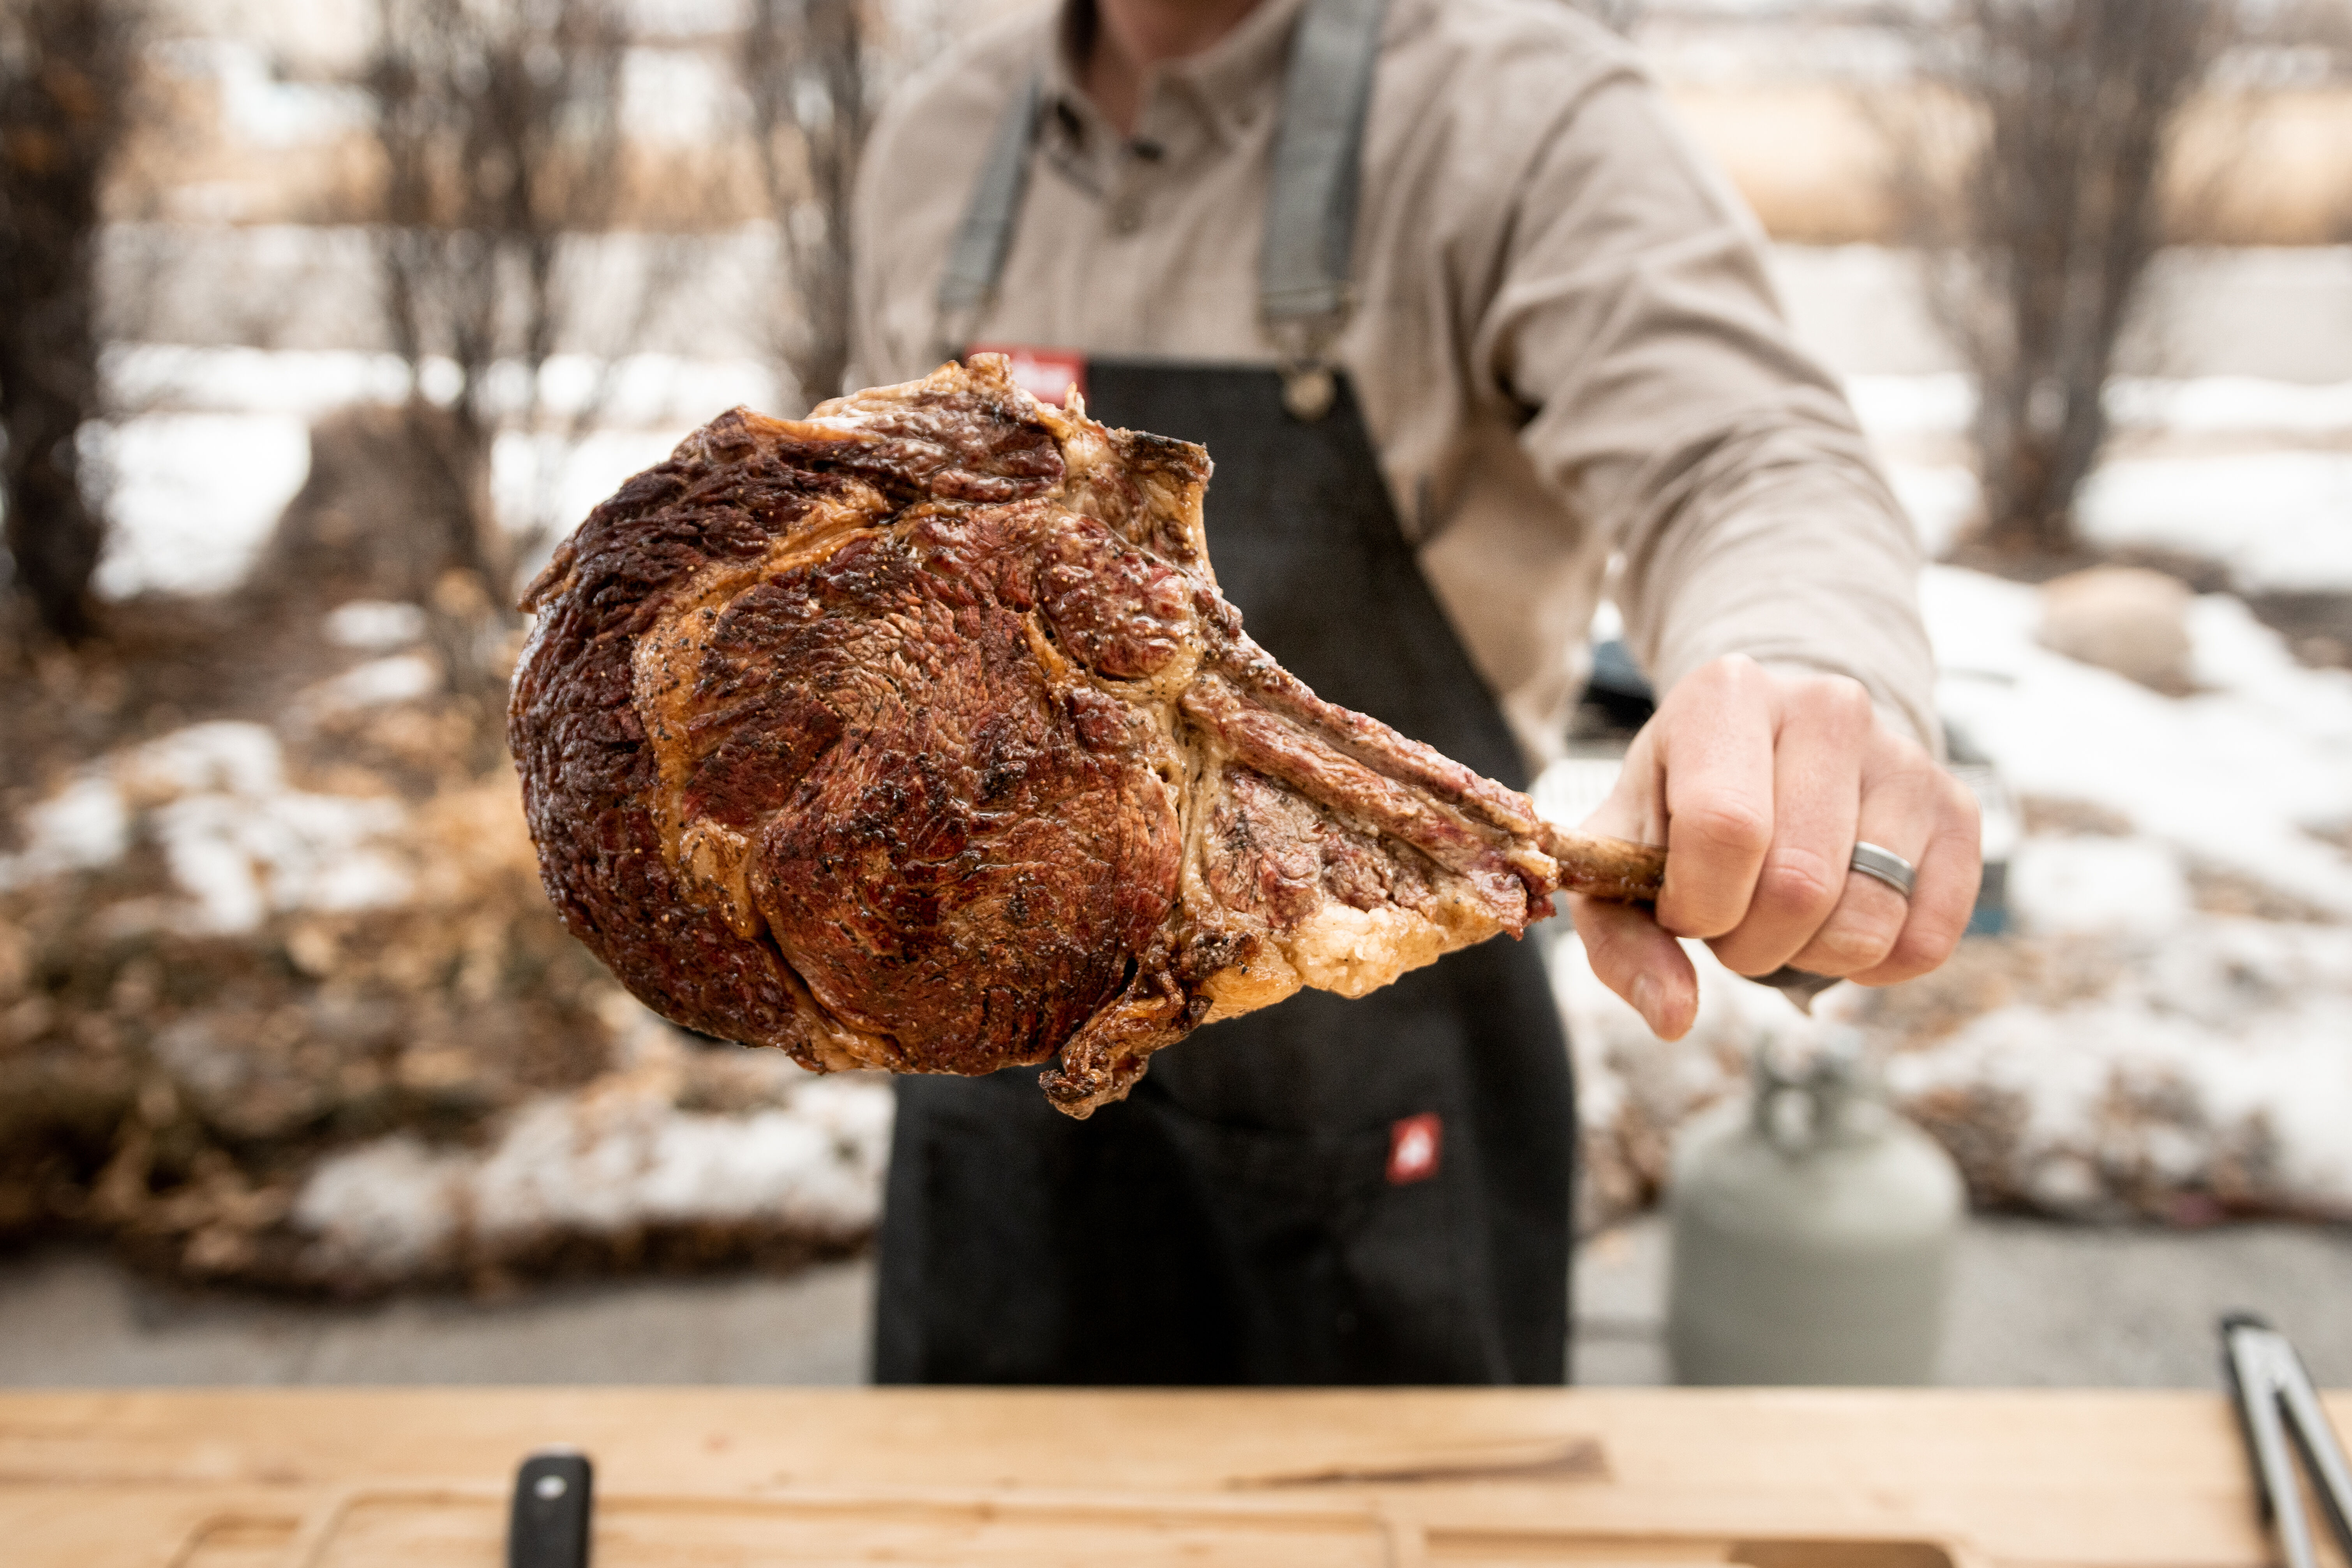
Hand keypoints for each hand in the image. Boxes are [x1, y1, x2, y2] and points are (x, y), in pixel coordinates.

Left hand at [1567, 655, 1980, 1038]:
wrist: (1771, 748)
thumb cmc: (1682, 803)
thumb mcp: (1622, 852)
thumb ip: (1618, 938)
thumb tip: (1674, 1018)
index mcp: (1727, 696)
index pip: (1726, 828)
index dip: (1699, 902)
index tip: (1683, 906)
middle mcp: (1828, 707)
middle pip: (1800, 884)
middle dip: (1750, 942)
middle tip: (1731, 920)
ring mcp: (1904, 756)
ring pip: (1868, 919)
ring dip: (1810, 955)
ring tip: (1781, 915)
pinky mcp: (1957, 808)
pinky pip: (1928, 938)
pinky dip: (1875, 966)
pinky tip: (1837, 924)